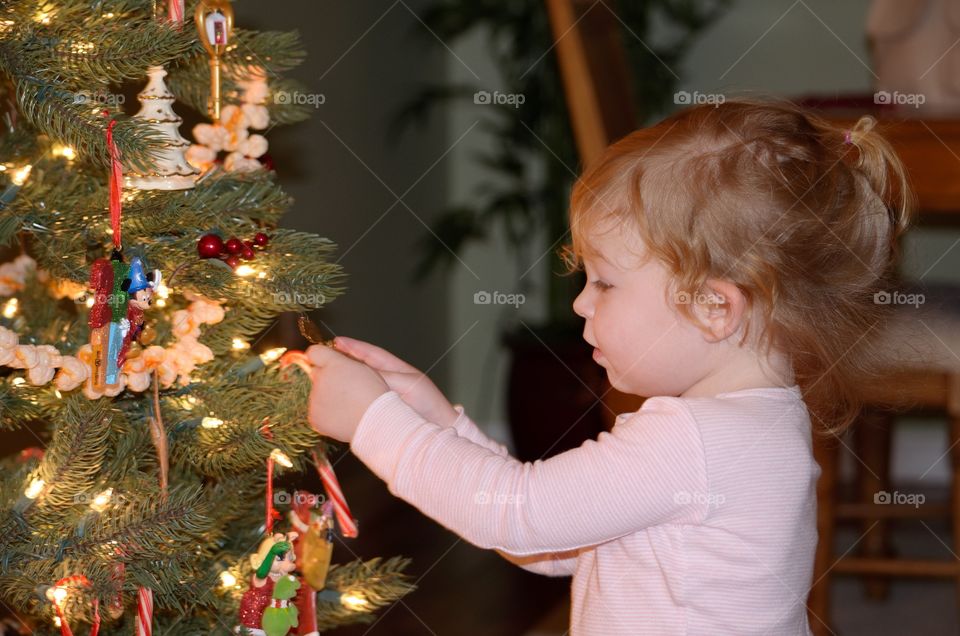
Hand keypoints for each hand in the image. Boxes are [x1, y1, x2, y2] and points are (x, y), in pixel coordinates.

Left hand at [306, 344, 388, 442]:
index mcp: (334, 363)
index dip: (321, 357)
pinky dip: (326, 413)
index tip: (325, 362)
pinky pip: (316, 411)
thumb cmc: (374, 394)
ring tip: (347, 404)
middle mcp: (320, 379)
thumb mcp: (363, 366)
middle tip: (344, 388)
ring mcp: (315, 399)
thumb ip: (341, 359)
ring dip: (326, 396)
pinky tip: (341, 415)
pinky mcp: (314, 417)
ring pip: (315, 393)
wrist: (376, 421)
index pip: (315, 352)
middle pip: (315, 373)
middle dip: (325, 378)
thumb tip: (323, 357)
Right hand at [332, 336, 459, 427]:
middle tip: (324, 357)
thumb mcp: (407, 385)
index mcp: (397, 370)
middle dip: (345, 361)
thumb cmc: (429, 405)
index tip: (336, 342)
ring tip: (326, 376)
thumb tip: (361, 374)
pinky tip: (336, 401)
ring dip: (345, 380)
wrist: (437, 431)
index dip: (354, 347)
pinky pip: (361, 403)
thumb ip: (385, 378)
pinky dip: (349, 400)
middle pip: (362, 368)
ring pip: (360, 385)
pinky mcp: (379, 412)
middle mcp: (388, 381)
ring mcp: (383, 397)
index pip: (372, 354)